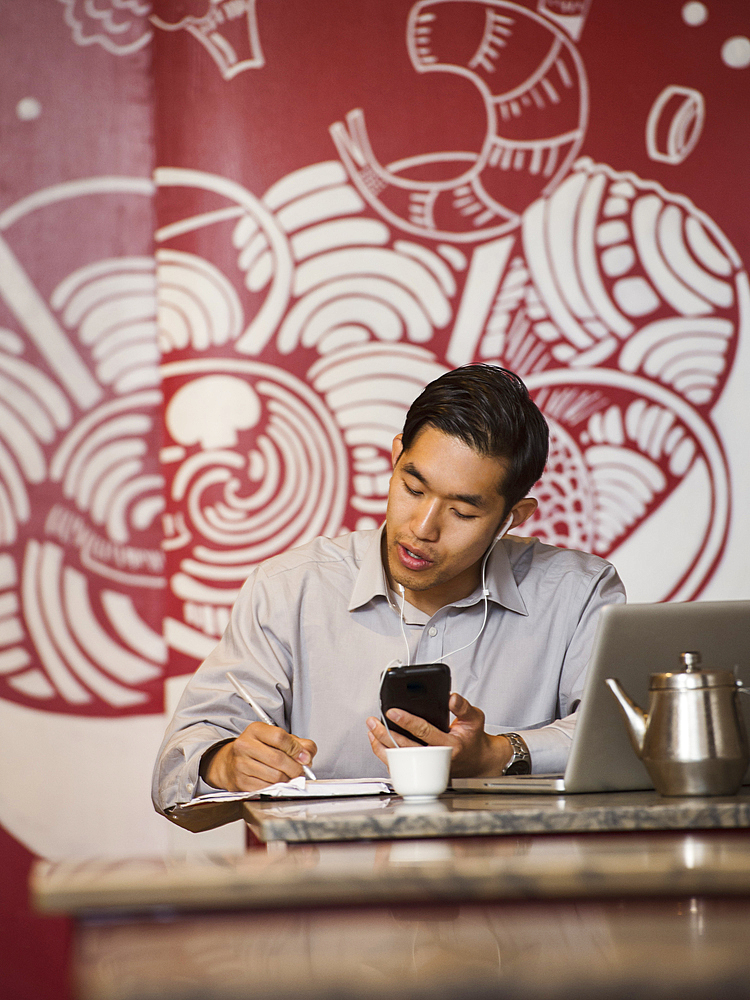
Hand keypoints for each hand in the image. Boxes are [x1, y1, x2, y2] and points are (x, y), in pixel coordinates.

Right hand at [201, 722, 316, 792]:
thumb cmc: (258, 749)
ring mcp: (241, 764)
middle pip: (279, 759)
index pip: (280, 737)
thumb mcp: (276, 739)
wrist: (231, 763)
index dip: (296, 749)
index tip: (304, 757)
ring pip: (275, 776)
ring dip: (288, 780)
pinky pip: (267, 788)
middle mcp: (245, 745)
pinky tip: (278, 783)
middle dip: (295, 768)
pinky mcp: (241, 781)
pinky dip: (277, 788)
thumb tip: (308, 755)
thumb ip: (298, 743)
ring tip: (289, 777)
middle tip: (300, 771)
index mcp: (255, 730)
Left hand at [366, 693, 513, 777]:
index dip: (407, 721)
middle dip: (386, 733)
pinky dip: (386, 755)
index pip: (424, 731)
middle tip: (373, 721)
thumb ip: (463, 707)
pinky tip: (378, 743)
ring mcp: (428, 767)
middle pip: (406, 747)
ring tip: (371, 730)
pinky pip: (400, 766)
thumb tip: (451, 697)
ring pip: (400, 759)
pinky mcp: (421, 772)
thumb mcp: (474, 719)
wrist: (477, 762)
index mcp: (451, 744)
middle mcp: (437, 758)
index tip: (392, 711)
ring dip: (382, 745)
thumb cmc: (472, 740)